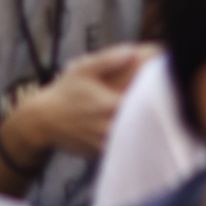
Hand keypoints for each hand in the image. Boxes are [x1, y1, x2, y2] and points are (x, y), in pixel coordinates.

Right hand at [15, 43, 157, 159]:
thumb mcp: (83, 70)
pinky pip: (122, 147)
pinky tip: (129, 130)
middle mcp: (112, 127)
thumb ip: (108, 60)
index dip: (155, 95)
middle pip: (143, 123)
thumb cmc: (65, 93)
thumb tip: (132, 51)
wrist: (43, 121)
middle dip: (152, 114)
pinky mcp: (103, 154)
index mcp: (112, 105)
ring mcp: (108, 143)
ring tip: (147, 119)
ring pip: (134, 137)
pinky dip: (128, 140)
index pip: (144, 102)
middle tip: (159, 103)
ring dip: (141, 129)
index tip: (161, 87)